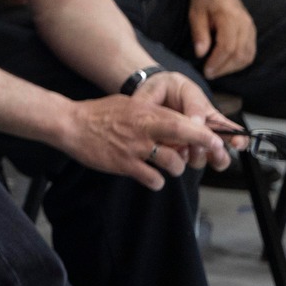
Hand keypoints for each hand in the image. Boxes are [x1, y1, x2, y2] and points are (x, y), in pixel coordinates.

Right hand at [61, 83, 232, 188]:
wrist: (71, 124)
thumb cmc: (99, 113)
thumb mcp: (128, 104)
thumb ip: (151, 114)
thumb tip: (176, 122)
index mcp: (146, 112)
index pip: (184, 121)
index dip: (204, 133)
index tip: (215, 140)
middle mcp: (144, 129)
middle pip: (184, 138)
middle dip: (199, 148)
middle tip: (202, 154)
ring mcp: (135, 148)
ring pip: (173, 163)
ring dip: (176, 168)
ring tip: (167, 165)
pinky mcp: (125, 165)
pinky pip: (154, 180)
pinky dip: (156, 181)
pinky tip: (149, 175)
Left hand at [187, 0, 257, 78]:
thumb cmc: (205, 0)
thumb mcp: (195, 14)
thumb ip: (199, 33)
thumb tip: (200, 54)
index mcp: (229, 18)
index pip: (228, 46)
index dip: (217, 62)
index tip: (206, 70)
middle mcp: (244, 24)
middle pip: (239, 54)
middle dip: (224, 68)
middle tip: (209, 73)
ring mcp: (250, 28)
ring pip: (247, 56)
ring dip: (232, 68)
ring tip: (216, 71)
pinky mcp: (252, 32)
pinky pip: (250, 52)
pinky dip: (240, 62)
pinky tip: (226, 64)